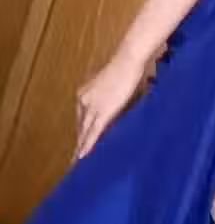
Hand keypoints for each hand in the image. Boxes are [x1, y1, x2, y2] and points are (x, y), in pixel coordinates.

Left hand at [73, 45, 146, 161]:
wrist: (129, 59)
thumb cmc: (125, 67)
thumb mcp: (112, 84)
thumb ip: (109, 97)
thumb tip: (112, 107)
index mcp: (85, 93)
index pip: (82, 118)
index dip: (82, 131)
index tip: (80, 143)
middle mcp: (84, 101)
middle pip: (81, 126)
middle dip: (79, 142)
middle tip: (76, 159)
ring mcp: (92, 107)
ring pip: (84, 132)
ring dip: (81, 148)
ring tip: (77, 163)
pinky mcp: (102, 113)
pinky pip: (93, 133)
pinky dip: (88, 146)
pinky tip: (83, 157)